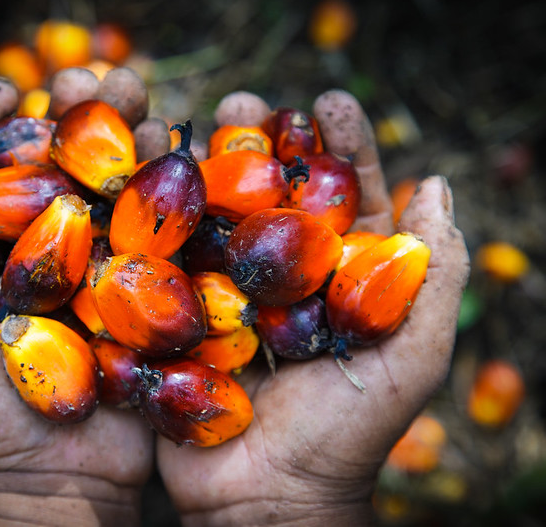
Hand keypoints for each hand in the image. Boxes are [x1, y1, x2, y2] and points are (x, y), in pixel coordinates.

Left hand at [0, 78, 153, 525]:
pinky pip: (157, 228)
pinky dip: (167, 185)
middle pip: (56, 161)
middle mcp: (43, 242)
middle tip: (88, 79)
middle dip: (71, 110)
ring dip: (124, 131)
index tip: (7, 90)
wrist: (52, 477)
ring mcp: (99, 260)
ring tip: (137, 96)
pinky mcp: (146, 284)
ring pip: (110, 181)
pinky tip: (175, 147)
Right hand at [156, 90, 469, 525]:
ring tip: (198, 122)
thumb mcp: (412, 357)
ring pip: (222, 217)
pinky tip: (150, 177)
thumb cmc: (346, 435)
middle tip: (247, 102)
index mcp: (341, 278)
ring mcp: (229, 294)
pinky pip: (172, 260)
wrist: (266, 499)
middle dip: (265, 142)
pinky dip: (163, 218)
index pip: (346, 196)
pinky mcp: (183, 316)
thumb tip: (438, 188)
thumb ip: (432, 277)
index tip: (327, 101)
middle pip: (276, 194)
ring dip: (210, 166)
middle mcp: (285, 278)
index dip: (341, 147)